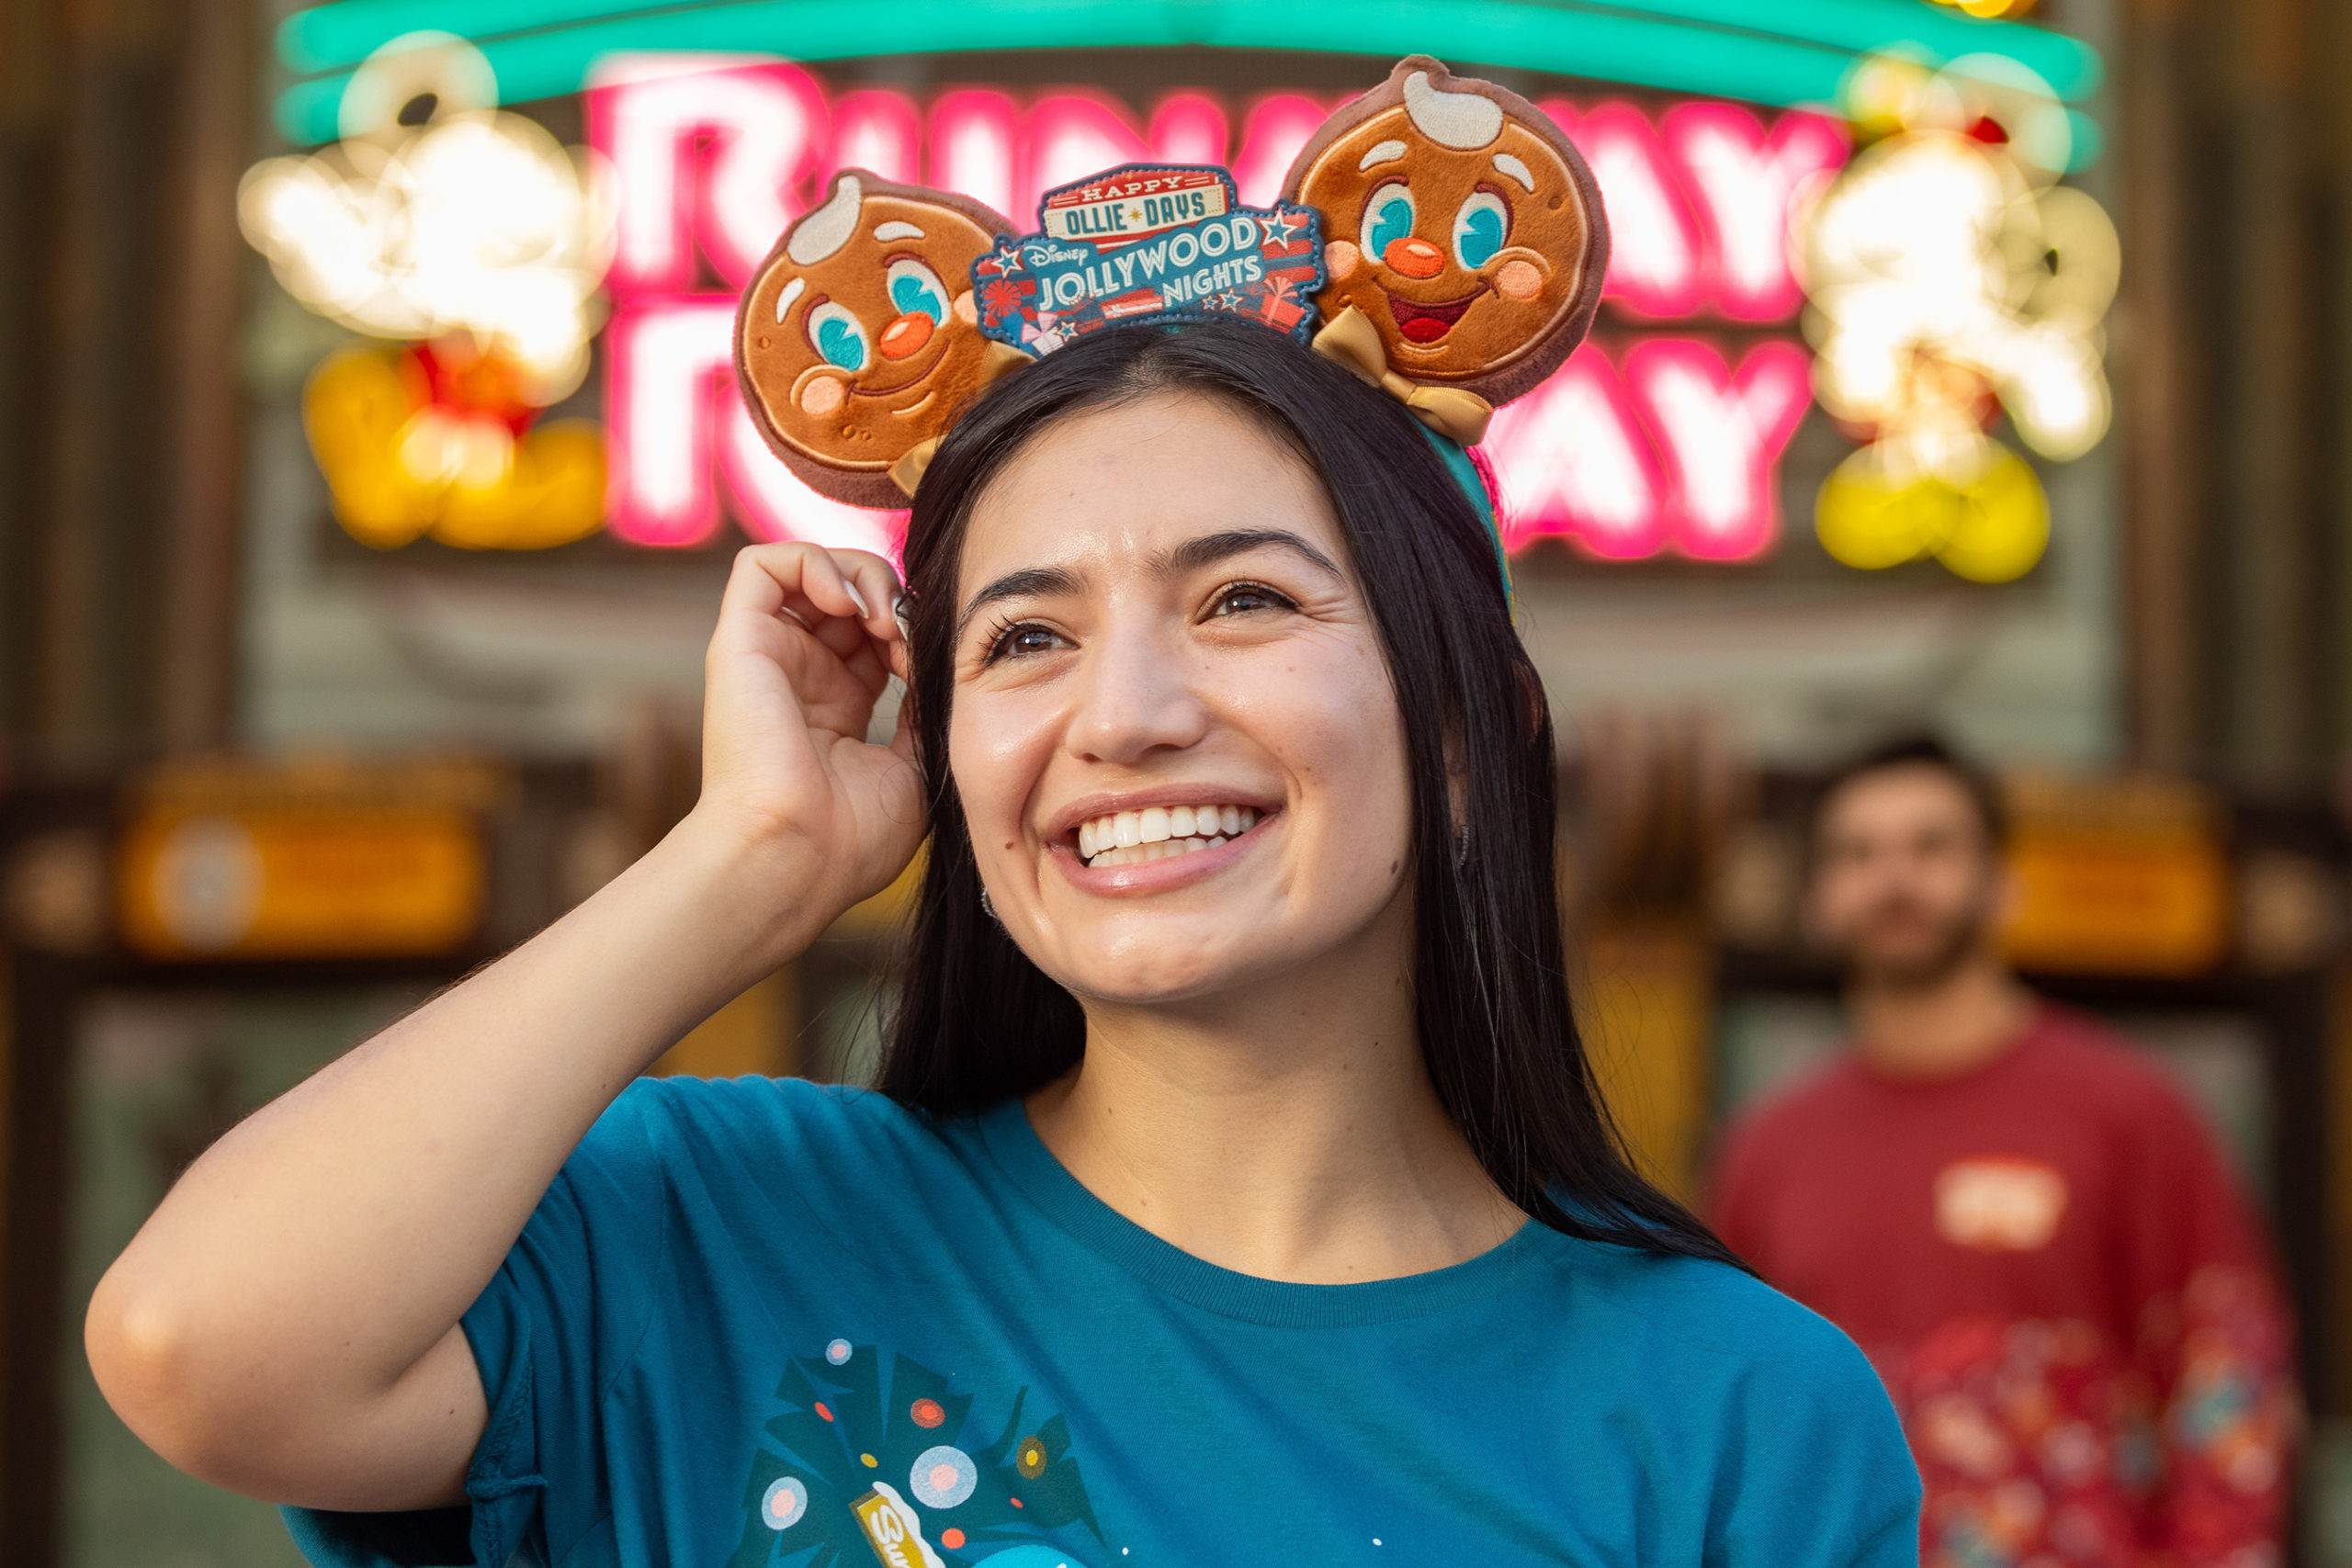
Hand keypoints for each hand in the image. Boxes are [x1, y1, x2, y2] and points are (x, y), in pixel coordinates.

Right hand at [690, 543, 923, 929]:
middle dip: (894, 597)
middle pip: (848, 594)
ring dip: (861, 575)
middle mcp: (799, 675)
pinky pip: (761, 564)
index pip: (876, 633)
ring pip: (811, 567)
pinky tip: (850, 603)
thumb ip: (922, 711)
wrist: (798, 857)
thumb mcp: (913, 767)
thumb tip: (936, 663)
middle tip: (912, 636)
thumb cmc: (852, 839)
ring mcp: (768, 656)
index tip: (935, 661)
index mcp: (836, 706)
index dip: (914, 629)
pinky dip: (813, 561)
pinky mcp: (739, 641)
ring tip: (885, 619)